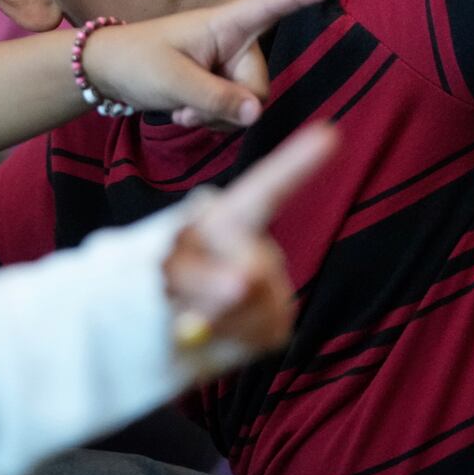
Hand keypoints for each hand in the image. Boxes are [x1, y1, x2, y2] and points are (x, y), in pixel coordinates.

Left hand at [80, 0, 335, 130]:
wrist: (105, 74)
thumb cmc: (136, 61)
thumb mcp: (174, 81)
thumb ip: (217, 99)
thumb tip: (258, 114)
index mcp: (225, 24)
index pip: (269, 7)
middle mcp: (234, 43)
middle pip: (259, 85)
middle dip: (233, 106)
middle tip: (192, 111)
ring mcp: (226, 67)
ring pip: (248, 105)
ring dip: (218, 117)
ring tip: (183, 112)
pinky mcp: (218, 87)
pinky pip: (234, 114)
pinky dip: (212, 121)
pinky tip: (185, 115)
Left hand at [162, 125, 337, 358]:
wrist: (148, 328)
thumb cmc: (145, 284)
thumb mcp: (152, 268)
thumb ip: (195, 272)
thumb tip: (244, 282)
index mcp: (227, 219)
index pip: (266, 190)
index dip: (297, 163)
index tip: (328, 134)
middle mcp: (258, 246)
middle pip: (254, 264)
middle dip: (210, 288)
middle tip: (176, 302)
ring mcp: (272, 285)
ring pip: (259, 303)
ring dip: (217, 319)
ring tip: (187, 318)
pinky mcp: (275, 322)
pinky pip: (263, 332)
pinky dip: (230, 340)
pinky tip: (209, 333)